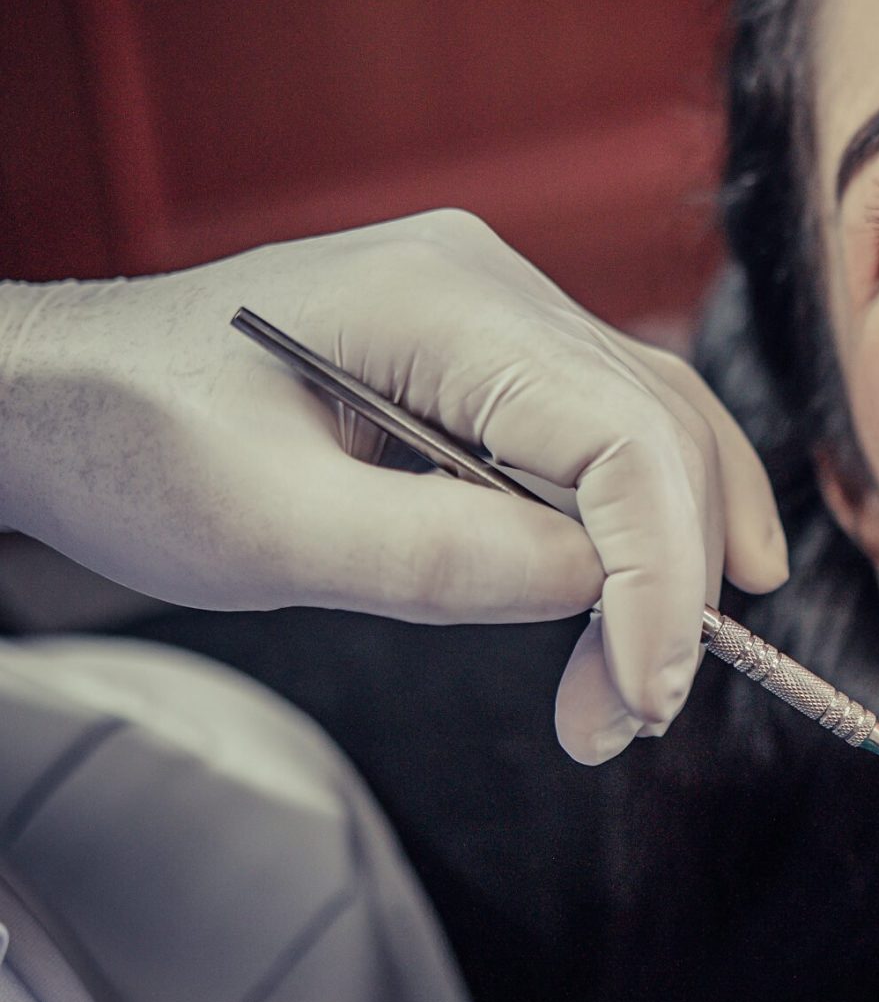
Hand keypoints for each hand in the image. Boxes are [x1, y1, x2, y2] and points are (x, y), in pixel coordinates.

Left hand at [0, 210, 787, 761]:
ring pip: (654, 425)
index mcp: (441, 300)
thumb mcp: (265, 531)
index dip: (654, 571)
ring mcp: (500, 311)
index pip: (616, 434)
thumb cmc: (134, 447)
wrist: (59, 395)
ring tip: (652, 676)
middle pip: (656, 429)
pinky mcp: (493, 356)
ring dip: (672, 555)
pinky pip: (609, 428)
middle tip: (625, 718)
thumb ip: (438, 560)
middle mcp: (494, 283)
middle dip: (666, 583)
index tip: (639, 696)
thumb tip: (595, 591)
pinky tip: (691, 573)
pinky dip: (649, 513)